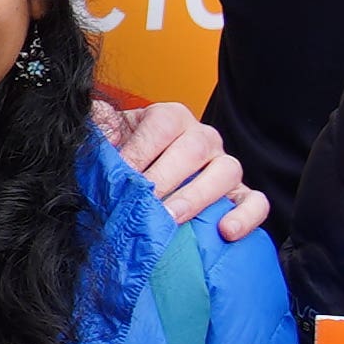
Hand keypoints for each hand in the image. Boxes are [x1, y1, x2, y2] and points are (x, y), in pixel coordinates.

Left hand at [91, 89, 270, 243]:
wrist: (151, 188)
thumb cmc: (128, 164)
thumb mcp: (110, 142)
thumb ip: (98, 127)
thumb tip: (87, 112)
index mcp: (170, 118)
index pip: (160, 126)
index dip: (140, 150)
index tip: (120, 177)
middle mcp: (202, 137)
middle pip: (193, 148)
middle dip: (164, 178)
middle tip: (142, 204)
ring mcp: (225, 165)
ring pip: (226, 171)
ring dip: (197, 196)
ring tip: (172, 219)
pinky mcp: (242, 195)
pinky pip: (256, 201)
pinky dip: (246, 215)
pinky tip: (226, 232)